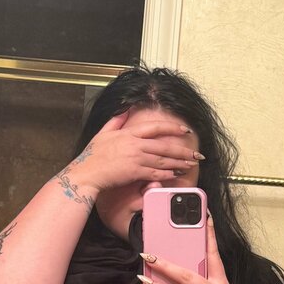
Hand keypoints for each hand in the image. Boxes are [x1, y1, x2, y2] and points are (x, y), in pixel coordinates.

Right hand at [65, 110, 201, 196]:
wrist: (86, 174)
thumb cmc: (92, 156)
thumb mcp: (103, 133)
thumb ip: (116, 120)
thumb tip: (126, 109)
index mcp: (129, 133)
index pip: (155, 127)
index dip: (172, 128)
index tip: (185, 130)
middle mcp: (135, 144)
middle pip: (164, 145)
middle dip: (183, 150)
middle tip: (196, 154)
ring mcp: (136, 158)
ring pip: (163, 159)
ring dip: (179, 162)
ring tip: (191, 164)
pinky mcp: (135, 172)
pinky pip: (156, 172)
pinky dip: (168, 174)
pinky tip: (177, 174)